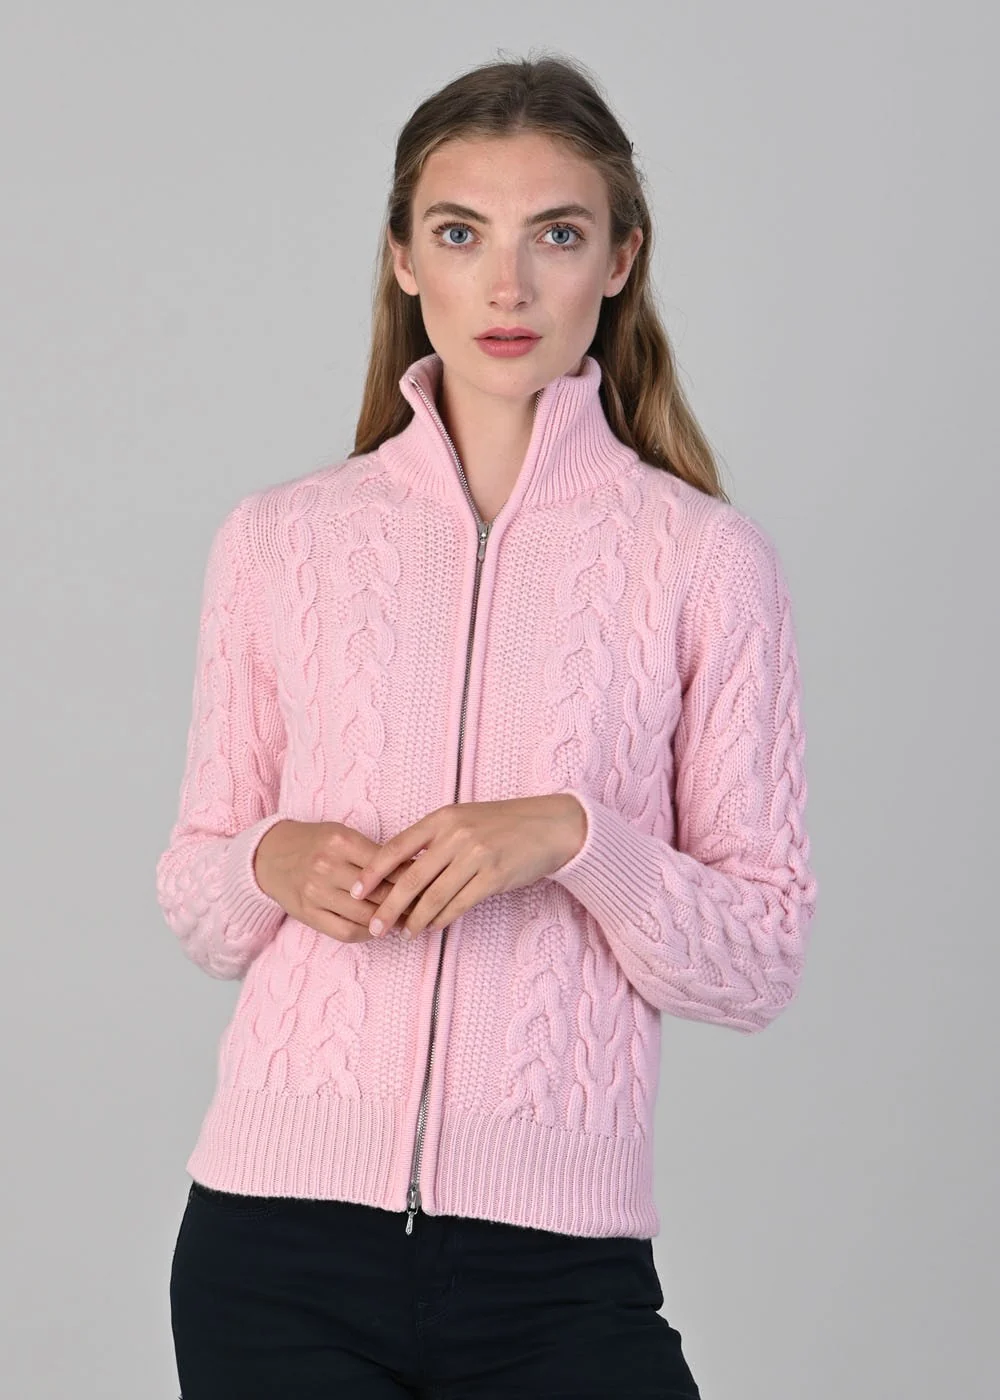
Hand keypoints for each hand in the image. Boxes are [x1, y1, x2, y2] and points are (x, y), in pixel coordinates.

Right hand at [253, 819, 424, 942]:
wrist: (270, 856)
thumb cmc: (315, 843)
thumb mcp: (343, 835)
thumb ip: (373, 852)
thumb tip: (414, 870)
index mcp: (341, 841)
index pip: (387, 865)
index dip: (412, 877)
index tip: (429, 883)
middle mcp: (327, 866)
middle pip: (379, 892)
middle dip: (407, 903)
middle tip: (426, 907)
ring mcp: (315, 892)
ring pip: (364, 915)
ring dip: (389, 922)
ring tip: (406, 921)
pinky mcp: (307, 913)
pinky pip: (344, 931)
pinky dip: (366, 934)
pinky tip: (377, 931)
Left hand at [348, 795, 586, 941]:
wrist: (548, 826)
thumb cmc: (501, 824)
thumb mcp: (463, 819)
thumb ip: (433, 840)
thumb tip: (399, 870)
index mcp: (442, 818)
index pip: (396, 847)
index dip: (372, 872)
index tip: (354, 891)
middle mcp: (455, 836)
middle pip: (410, 879)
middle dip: (387, 907)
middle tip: (374, 927)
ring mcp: (475, 856)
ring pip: (434, 897)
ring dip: (415, 919)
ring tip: (404, 933)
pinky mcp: (493, 876)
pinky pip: (459, 904)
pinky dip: (442, 919)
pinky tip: (433, 927)